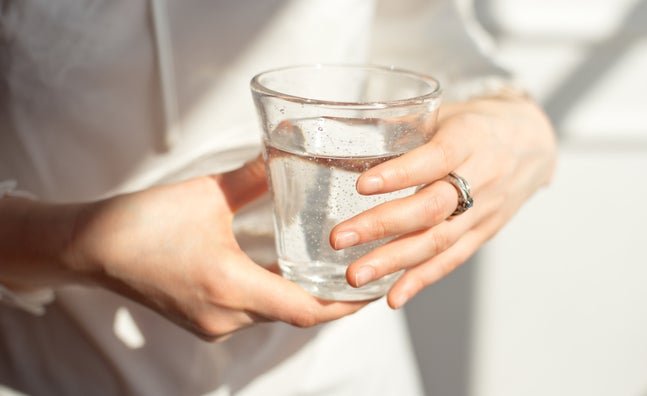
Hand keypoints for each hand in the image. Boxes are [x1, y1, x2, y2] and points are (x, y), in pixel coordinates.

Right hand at [66, 157, 366, 340]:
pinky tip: (291, 278)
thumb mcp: (207, 194)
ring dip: (306, 300)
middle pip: (296, 316)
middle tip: (364, 276)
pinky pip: (254, 315)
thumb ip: (254, 176)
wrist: (92, 249)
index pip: (306, 309)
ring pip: (275, 317)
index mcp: (230, 285)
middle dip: (333, 301)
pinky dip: (279, 300)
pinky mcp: (204, 321)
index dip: (346, 304)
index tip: (374, 290)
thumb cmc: (144, 221)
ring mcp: (214, 324)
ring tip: (336, 275)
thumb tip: (288, 151)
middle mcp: (226, 314)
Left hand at [330, 96, 556, 308]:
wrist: (533, 143)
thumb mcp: (450, 112)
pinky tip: (393, 296)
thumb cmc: (479, 125)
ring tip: (356, 275)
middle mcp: (482, 177)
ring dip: (394, 261)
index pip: (436, 158)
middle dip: (383, 225)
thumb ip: (407, 126)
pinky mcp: (483, 233)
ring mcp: (485, 210)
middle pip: (432, 207)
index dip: (401, 173)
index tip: (362, 185)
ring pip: (439, 241)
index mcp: (470, 138)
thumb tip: (349, 136)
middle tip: (340, 237)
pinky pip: (452, 260)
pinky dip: (421, 280)